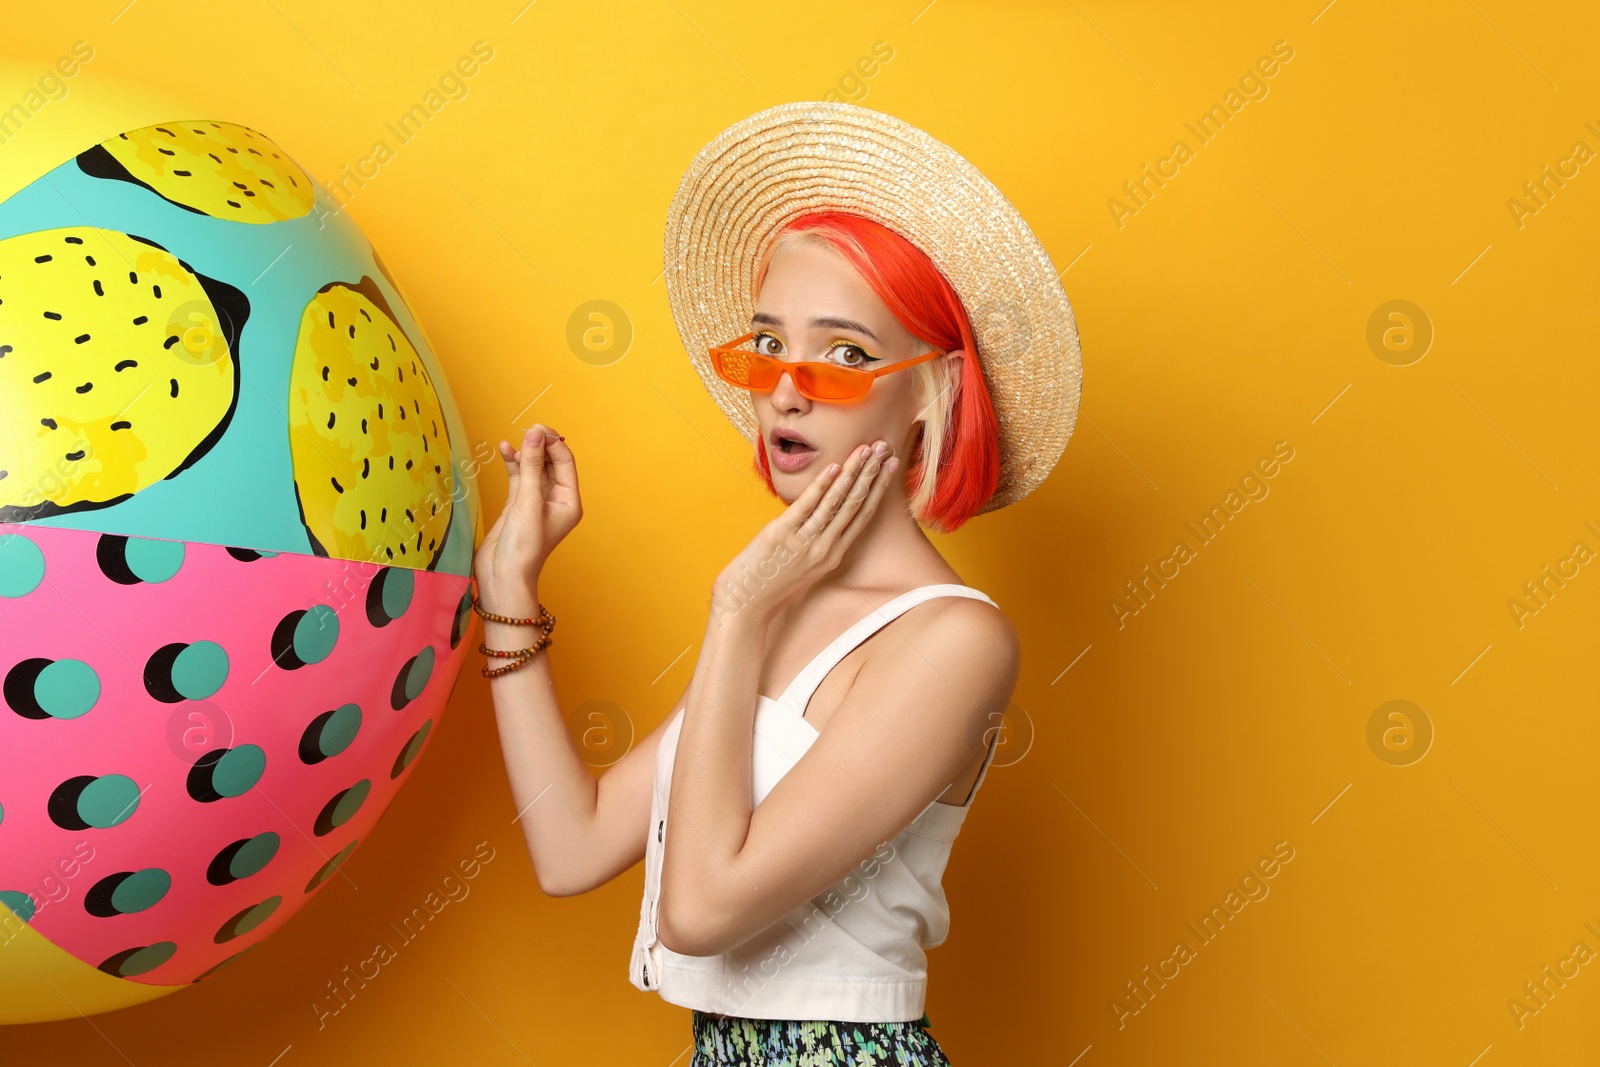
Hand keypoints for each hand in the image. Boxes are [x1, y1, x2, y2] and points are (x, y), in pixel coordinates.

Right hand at [473, 424, 581, 615]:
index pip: (565, 463)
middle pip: (550, 463)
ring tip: (514, 440)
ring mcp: (535, 502)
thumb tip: (534, 434)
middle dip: (539, 445)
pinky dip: (513, 463)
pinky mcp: (517, 505)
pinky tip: (505, 449)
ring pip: (533, 468)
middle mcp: (555, 500)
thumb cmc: (522, 547)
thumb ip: (531, 465)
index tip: (538, 429)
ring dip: (525, 453)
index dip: (553, 443)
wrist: (502, 576)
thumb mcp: (528, 501)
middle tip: (527, 430)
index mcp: (569, 502)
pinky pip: (518, 477)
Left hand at [711, 440, 898, 624]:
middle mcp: (825, 549)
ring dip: (854, 473)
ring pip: (837, 502)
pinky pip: (807, 506)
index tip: (889, 465)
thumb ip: (817, 543)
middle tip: (885, 446)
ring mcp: (805, 542)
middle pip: (855, 504)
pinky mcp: (782, 535)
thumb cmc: (771, 585)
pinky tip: (834, 467)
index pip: (863, 515)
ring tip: (866, 449)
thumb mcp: (803, 566)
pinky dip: (822, 485)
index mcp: (833, 555)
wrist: (744, 606)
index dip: (878, 488)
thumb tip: (821, 515)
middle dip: (871, 473)